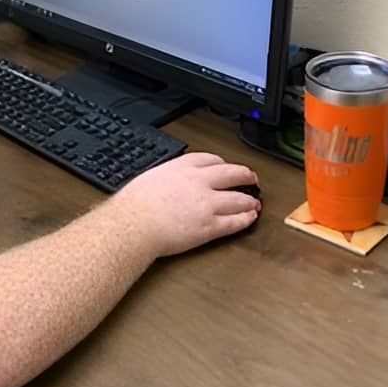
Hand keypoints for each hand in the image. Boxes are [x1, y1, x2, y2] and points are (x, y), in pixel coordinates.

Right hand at [114, 153, 259, 257]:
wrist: (133, 225)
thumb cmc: (134, 206)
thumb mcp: (149, 178)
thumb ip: (166, 178)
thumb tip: (168, 183)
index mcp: (182, 167)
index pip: (211, 160)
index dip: (223, 164)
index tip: (226, 167)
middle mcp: (199, 182)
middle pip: (232, 174)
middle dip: (245, 176)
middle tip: (251, 179)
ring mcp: (207, 204)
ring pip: (238, 199)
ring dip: (249, 201)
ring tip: (254, 203)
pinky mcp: (210, 226)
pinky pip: (234, 222)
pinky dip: (245, 220)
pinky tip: (249, 218)